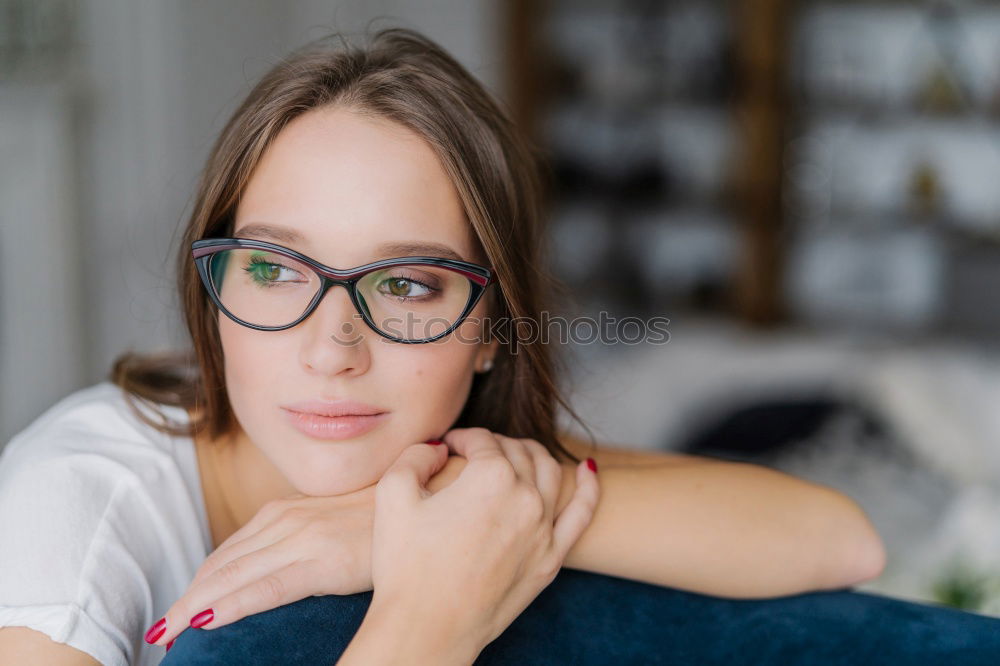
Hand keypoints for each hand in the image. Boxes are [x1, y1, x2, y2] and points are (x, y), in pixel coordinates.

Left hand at [148, 484, 377, 648]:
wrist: (429, 497)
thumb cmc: (386, 516)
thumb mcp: (335, 523)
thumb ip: (307, 539)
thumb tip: (289, 567)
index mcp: (286, 512)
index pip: (228, 553)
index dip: (200, 583)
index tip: (181, 610)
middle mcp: (286, 520)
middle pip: (221, 567)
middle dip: (187, 599)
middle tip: (160, 631)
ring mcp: (302, 538)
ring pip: (232, 578)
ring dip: (194, 606)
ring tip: (168, 632)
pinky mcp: (323, 559)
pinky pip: (266, 588)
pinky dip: (231, 605)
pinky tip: (206, 620)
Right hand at [356, 427, 600, 660]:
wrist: (427, 628)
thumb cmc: (406, 565)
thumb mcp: (393, 493)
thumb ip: (417, 454)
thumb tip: (439, 447)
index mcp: (491, 475)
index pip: (481, 440)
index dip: (459, 438)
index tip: (444, 448)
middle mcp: (525, 496)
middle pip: (515, 451)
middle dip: (492, 445)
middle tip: (470, 455)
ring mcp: (543, 528)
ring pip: (548, 471)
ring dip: (530, 455)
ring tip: (511, 457)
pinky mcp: (551, 559)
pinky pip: (581, 514)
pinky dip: (589, 487)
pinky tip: (588, 470)